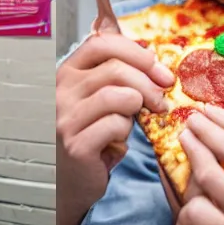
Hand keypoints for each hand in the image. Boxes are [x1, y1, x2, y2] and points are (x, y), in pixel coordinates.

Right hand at [55, 32, 174, 220]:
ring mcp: (65, 119)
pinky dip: (127, 129)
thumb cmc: (91, 134)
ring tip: (142, 116)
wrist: (71, 180)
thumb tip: (153, 55)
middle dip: (148, 81)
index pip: (100, 44)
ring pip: (118, 95)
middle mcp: (60, 92)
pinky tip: (122, 138)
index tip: (157, 66)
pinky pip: (116, 124)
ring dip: (139, 105)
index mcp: (66, 73)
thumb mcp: (100, 97)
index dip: (134, 51)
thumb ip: (117, 74)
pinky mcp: (76, 145)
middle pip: (115, 69)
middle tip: (163, 96)